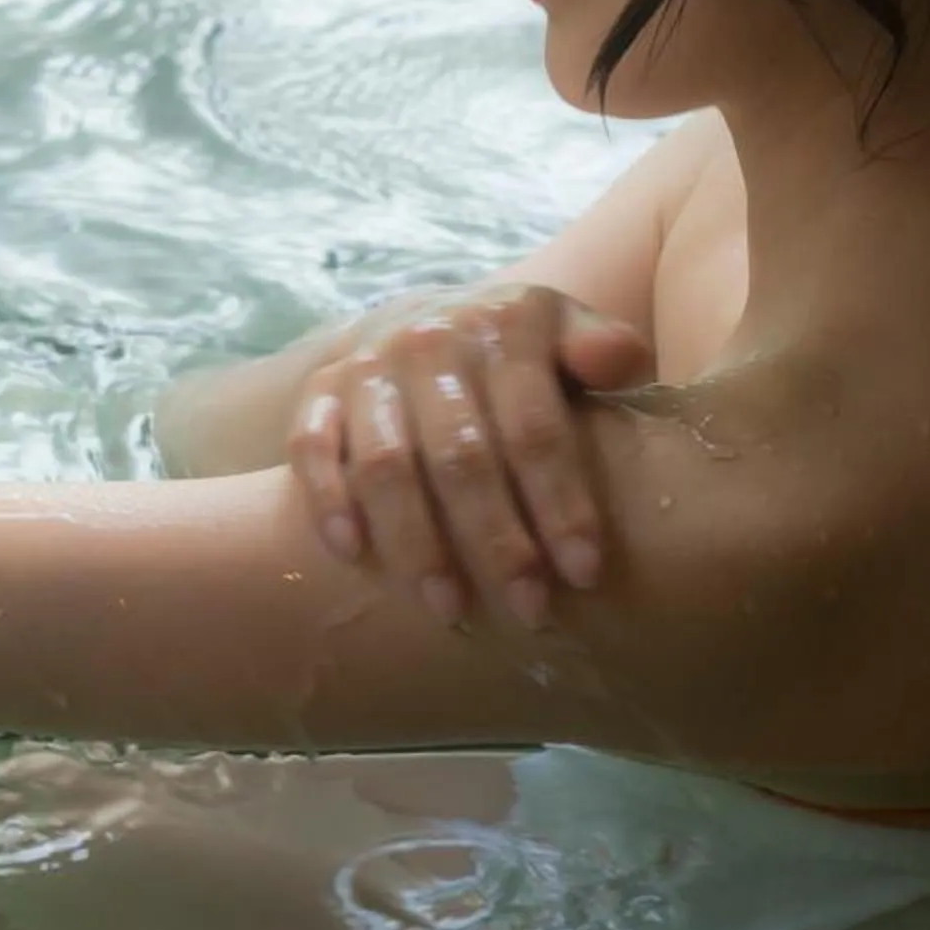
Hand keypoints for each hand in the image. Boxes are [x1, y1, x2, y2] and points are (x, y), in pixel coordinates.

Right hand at [289, 285, 652, 627]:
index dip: (562, 503)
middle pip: (461, 456)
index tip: (585, 574)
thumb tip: (618, 362)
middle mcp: (429, 341)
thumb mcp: (569, 333)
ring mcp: (367, 367)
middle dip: (496, 541)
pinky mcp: (318, 390)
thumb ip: (604, 347)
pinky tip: (351, 554)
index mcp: (505, 327)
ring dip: (415, 543)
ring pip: (385, 464)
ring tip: (448, 607)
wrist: (423, 319)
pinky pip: (311, 446)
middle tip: (528, 610)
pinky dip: (327, 499)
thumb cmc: (517, 355)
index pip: (535, 427)